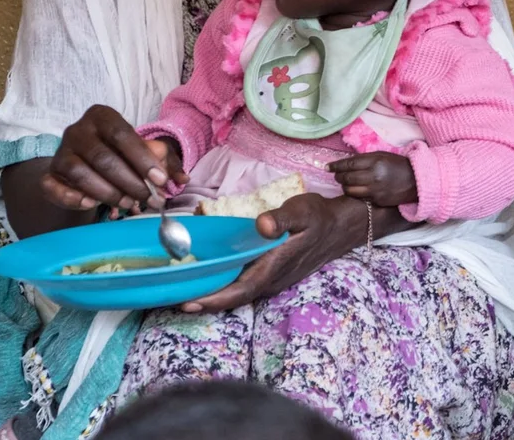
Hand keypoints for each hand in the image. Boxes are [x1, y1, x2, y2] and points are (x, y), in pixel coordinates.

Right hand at [41, 106, 187, 214]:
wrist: (83, 163)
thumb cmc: (119, 154)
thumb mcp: (144, 152)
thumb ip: (165, 161)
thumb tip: (183, 178)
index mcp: (102, 116)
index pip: (122, 135)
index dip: (142, 159)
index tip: (159, 180)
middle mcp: (77, 130)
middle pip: (102, 157)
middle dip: (129, 182)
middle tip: (148, 199)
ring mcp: (60, 152)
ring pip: (79, 173)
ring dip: (107, 192)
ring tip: (128, 204)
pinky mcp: (48, 174)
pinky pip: (53, 187)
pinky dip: (71, 198)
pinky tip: (91, 204)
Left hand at [184, 193, 372, 313]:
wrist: (341, 227)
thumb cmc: (319, 217)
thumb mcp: (302, 210)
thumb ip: (281, 218)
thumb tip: (262, 226)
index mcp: (275, 266)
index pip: (240, 290)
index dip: (214, 300)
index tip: (189, 302)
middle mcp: (272, 279)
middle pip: (234, 298)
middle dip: (204, 302)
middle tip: (171, 298)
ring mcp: (273, 280)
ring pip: (239, 294)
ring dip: (213, 296)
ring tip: (183, 290)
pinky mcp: (273, 275)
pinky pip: (245, 286)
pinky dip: (224, 287)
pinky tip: (210, 278)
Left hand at [329, 152, 416, 206]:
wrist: (416, 181)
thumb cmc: (398, 165)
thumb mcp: (382, 156)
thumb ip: (365, 159)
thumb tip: (346, 163)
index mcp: (375, 162)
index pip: (349, 164)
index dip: (336, 166)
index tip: (327, 166)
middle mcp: (373, 176)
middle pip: (346, 177)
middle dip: (338, 176)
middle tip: (335, 174)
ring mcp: (375, 190)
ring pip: (349, 190)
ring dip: (344, 186)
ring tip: (344, 183)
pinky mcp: (377, 201)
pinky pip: (359, 197)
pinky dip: (355, 193)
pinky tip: (356, 189)